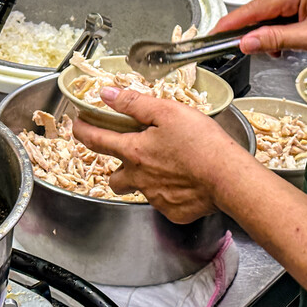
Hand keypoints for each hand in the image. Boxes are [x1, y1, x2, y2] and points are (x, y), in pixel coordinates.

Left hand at [72, 87, 252, 223]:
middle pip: (113, 177)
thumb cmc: (202, 143)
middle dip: (115, 168)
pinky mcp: (172, 211)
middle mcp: (138, 178)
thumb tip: (107, 95)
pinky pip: (163, 202)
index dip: (82, 131)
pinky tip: (183, 182)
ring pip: (138, 190)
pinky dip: (168, 193)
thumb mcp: (167, 111)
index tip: (77, 126)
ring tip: (162, 168)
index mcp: (133, 152)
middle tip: (129, 157)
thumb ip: (134, 103)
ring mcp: (155, 197)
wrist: (230, 178)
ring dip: (143, 180)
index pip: (95, 140)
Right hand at [214, 0, 306, 53]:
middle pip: (258, 10)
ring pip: (267, 12)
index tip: (214, 33)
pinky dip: (278, 27)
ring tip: (283, 47)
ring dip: (269, 32)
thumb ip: (274, 39)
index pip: (253, 8)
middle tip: (256, 51)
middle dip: (256, 32)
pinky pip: (277, 11)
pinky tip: (287, 39)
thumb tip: (245, 42)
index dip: (232, 23)